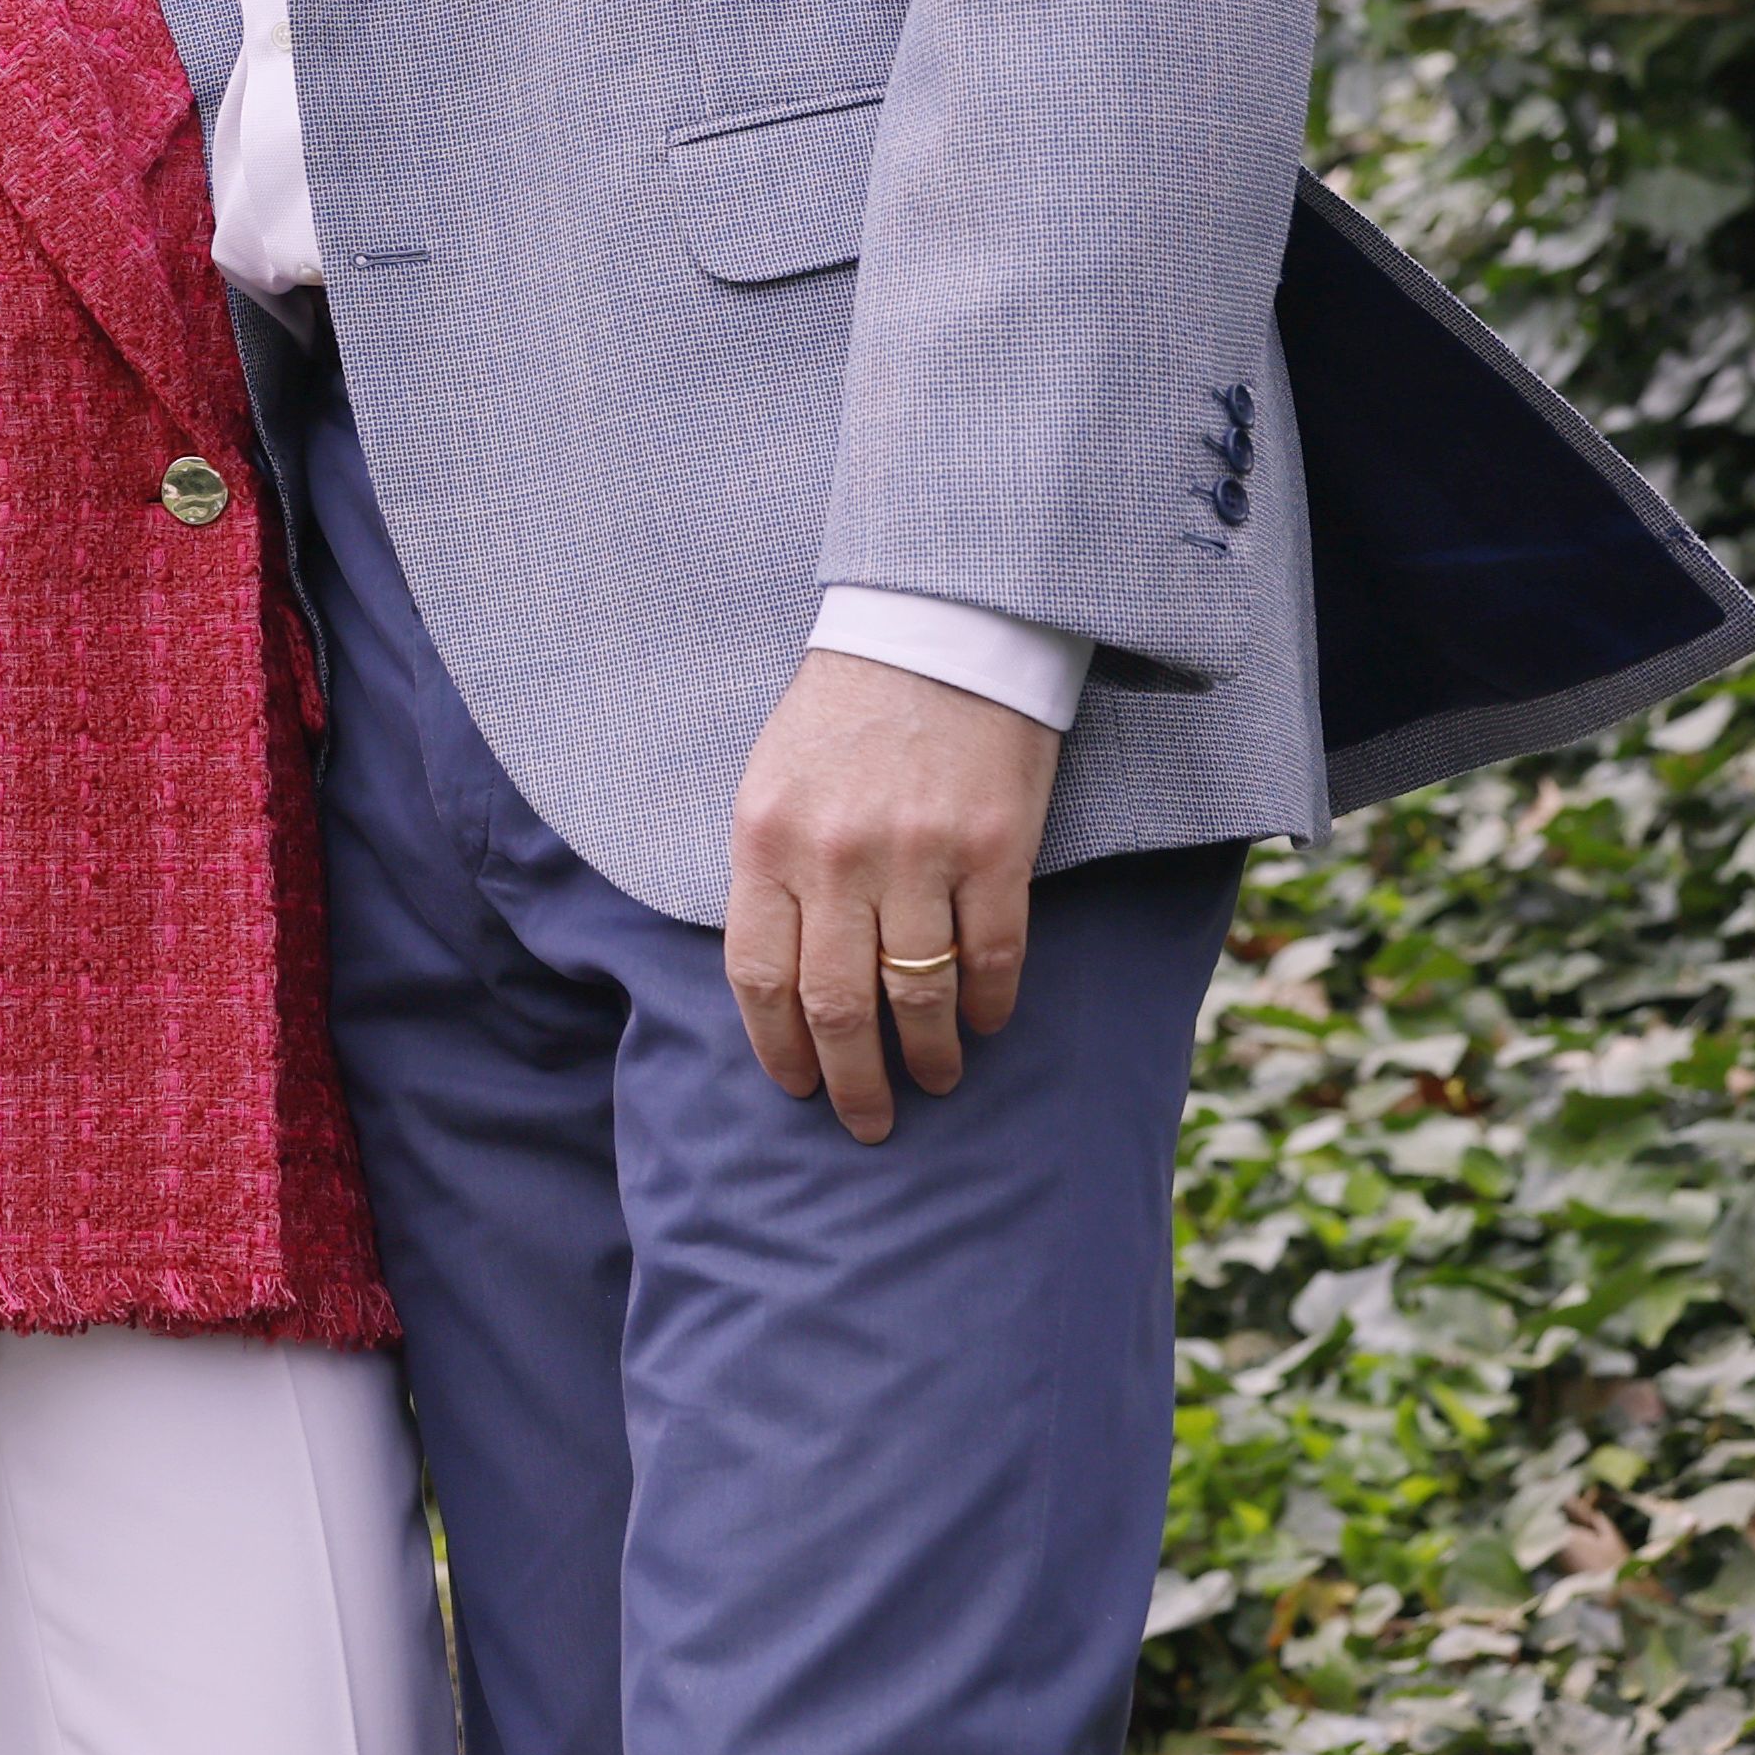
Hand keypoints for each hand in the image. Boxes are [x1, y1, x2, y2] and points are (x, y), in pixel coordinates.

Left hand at [724, 647, 1064, 1141]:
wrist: (933, 633)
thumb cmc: (844, 715)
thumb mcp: (773, 783)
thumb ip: (771, 874)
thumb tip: (781, 977)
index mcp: (767, 840)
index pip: (759, 976)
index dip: (778, 1048)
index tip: (796, 1086)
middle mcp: (836, 856)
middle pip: (837, 1006)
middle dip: (851, 1082)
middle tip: (867, 1122)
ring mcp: (917, 854)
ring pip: (918, 994)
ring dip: (929, 1055)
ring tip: (934, 1079)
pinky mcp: (994, 848)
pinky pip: (991, 955)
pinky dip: (988, 1003)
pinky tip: (986, 1022)